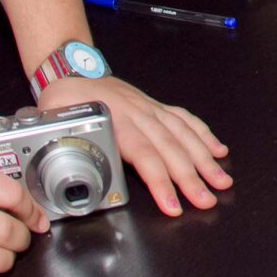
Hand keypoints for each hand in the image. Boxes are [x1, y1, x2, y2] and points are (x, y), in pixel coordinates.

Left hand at [39, 75, 230, 217]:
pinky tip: (218, 150)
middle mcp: (139, 115)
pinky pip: (185, 120)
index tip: (173, 205)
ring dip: (206, 159)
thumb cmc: (64, 100)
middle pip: (171, 149)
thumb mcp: (53, 124)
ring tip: (222, 180)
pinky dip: (204, 135)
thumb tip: (62, 179)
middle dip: (193, 177)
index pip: (145, 155)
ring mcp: (151, 110)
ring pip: (184, 135)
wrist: (70, 71)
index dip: (161, 181)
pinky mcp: (156, 107)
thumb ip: (62, 151)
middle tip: (208, 200)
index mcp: (116, 121)